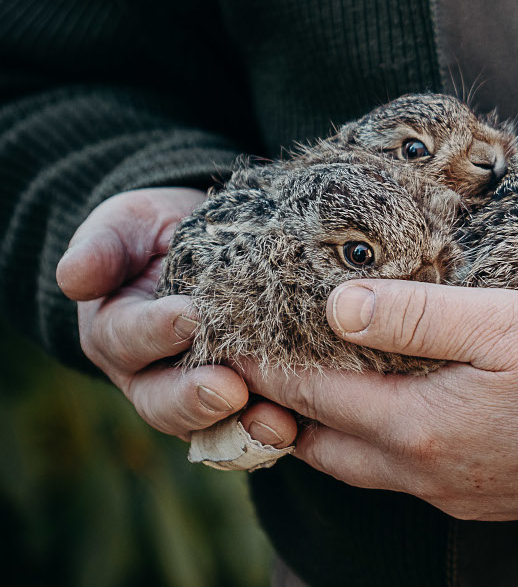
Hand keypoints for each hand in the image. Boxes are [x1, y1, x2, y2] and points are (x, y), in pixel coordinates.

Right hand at [56, 188, 254, 438]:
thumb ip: (104, 247)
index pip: (127, 339)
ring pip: (212, 429)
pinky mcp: (246, 403)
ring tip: (276, 422)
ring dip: (243, 429)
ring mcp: (199, 395)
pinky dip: (276, 434)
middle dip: (196, 399)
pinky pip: (255, 432)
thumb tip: (73, 278)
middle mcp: (153, 375)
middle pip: (164, 402)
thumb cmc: (162, 235)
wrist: (217, 244)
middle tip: (229, 390)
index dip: (154, 332)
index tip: (188, 318)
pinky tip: (302, 428)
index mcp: (117, 332)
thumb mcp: (128, 226)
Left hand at [238, 280, 517, 520]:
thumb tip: (337, 305)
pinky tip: (387, 419)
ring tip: (311, 395)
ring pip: (359, 468)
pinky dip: (373, 448)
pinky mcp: (476, 498)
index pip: (313, 393)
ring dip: (326, 434)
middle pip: (321, 446)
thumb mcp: (498, 324)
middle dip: (282, 412)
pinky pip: (401, 478)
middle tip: (259, 374)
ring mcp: (449, 492)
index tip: (233, 341)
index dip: (267, 366)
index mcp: (416, 426)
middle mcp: (422, 471)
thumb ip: (416, 313)